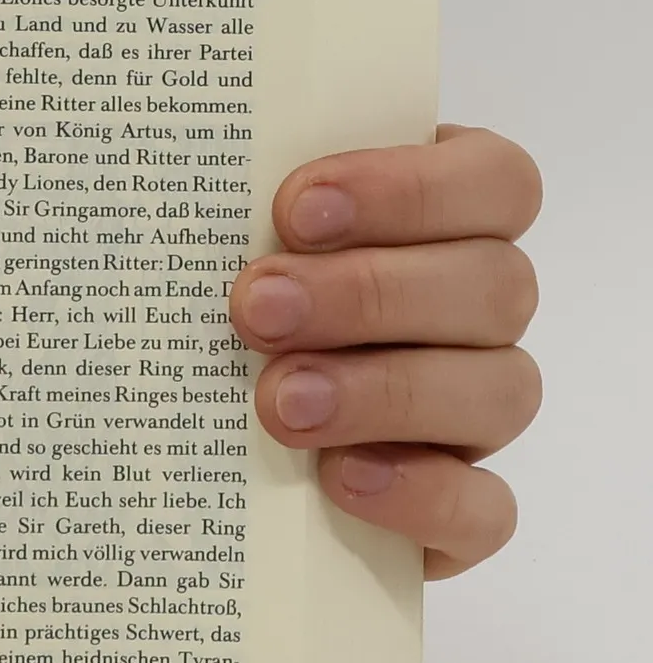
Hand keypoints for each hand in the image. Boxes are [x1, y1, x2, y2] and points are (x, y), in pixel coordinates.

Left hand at [229, 126, 540, 578]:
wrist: (185, 433)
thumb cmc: (214, 292)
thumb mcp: (221, 233)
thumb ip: (230, 196)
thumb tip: (162, 152)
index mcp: (448, 217)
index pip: (494, 181)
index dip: (410, 190)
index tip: (293, 209)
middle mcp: (479, 309)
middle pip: (494, 286)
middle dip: (369, 295)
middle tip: (255, 310)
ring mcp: (479, 408)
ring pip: (500, 390)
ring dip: (385, 392)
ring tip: (276, 402)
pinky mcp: (460, 503)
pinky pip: (486, 510)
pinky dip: (423, 495)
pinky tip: (340, 478)